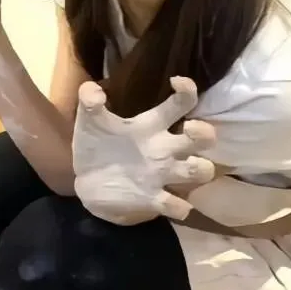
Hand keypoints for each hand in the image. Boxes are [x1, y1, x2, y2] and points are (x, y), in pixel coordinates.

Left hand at [72, 76, 215, 225]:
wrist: (86, 181)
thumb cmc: (96, 145)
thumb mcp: (90, 120)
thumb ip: (89, 100)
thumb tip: (92, 89)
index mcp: (152, 125)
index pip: (181, 104)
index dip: (188, 90)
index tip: (178, 82)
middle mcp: (165, 148)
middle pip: (203, 137)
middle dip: (205, 132)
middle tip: (189, 128)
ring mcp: (163, 175)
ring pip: (200, 171)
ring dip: (201, 167)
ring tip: (190, 163)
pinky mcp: (154, 200)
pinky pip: (177, 206)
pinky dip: (177, 206)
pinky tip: (167, 201)